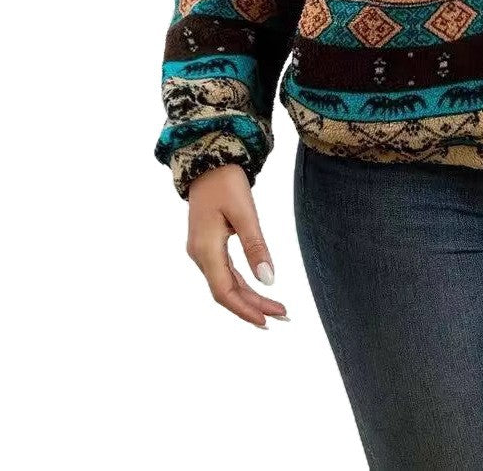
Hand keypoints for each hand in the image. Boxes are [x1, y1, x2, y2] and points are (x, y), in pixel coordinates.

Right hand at [184, 163, 288, 327]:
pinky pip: (225, 272)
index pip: (225, 292)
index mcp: (205, 250)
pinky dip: (242, 284)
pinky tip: (257, 290)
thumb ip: (256, 246)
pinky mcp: (208, 244)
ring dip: (249, 297)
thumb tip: (268, 279)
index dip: (246, 309)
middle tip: (283, 315)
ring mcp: (202, 251)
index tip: (268, 320)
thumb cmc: (226, 183)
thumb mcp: (244, 213)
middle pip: (226, 291)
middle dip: (253, 306)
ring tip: (275, 308)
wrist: (208, 161)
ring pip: (226, 283)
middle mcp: (200, 255)